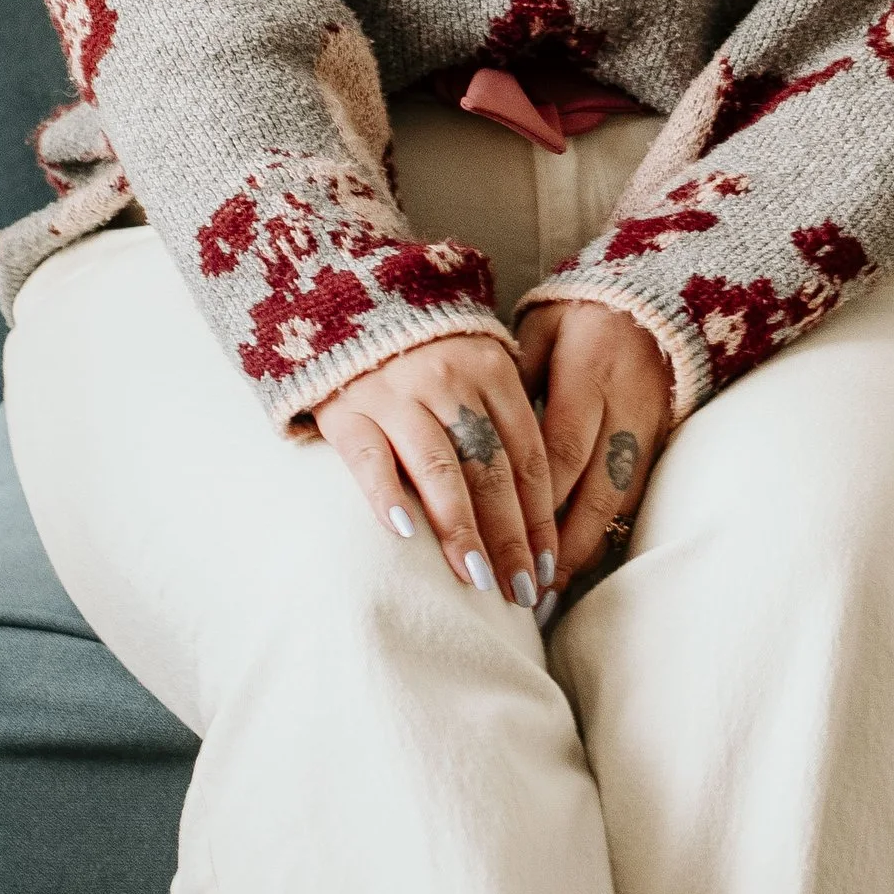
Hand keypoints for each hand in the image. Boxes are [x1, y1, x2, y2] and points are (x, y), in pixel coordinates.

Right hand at [312, 332, 559, 616]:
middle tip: (522, 591)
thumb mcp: (476, 365)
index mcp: (492, 372)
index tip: (548, 568)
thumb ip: (504, 419)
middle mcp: (449, 382)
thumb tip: (542, 506)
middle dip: (510, 537)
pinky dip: (387, 495)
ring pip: (439, 467)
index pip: (528, 456)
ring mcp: (396, 393)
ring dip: (461, 528)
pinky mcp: (346, 407)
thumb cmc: (423, 349)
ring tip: (477, 579)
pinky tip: (405, 535)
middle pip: (490, 469)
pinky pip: (369, 456)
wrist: (344, 302)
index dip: (541, 518)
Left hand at [512, 300, 674, 598]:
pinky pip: (635, 496)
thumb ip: (515, 379)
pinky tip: (580, 560)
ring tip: (550, 588)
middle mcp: (626, 406)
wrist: (656, 295)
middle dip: (562, 542)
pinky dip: (606, 531)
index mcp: (590, 372)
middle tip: (529, 586)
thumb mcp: (540, 329)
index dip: (537, 500)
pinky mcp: (661, 443)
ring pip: (620, 500)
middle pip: (596, 487)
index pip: (562, 448)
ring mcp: (650, 427)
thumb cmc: (581, 312)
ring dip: (585, 547)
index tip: (506, 540)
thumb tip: (483, 434)